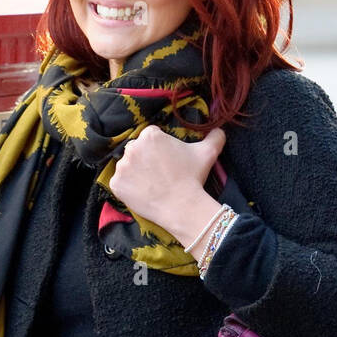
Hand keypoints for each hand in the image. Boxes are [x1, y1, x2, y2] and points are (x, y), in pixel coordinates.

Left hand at [109, 125, 226, 235]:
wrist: (182, 206)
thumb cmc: (193, 178)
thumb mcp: (207, 153)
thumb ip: (214, 137)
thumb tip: (220, 129)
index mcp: (150, 135)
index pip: (150, 136)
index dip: (159, 148)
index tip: (166, 160)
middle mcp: (132, 147)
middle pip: (136, 150)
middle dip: (145, 159)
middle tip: (159, 173)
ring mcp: (122, 167)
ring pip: (127, 166)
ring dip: (135, 172)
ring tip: (151, 184)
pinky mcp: (116, 184)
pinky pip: (118, 183)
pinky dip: (127, 188)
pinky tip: (141, 193)